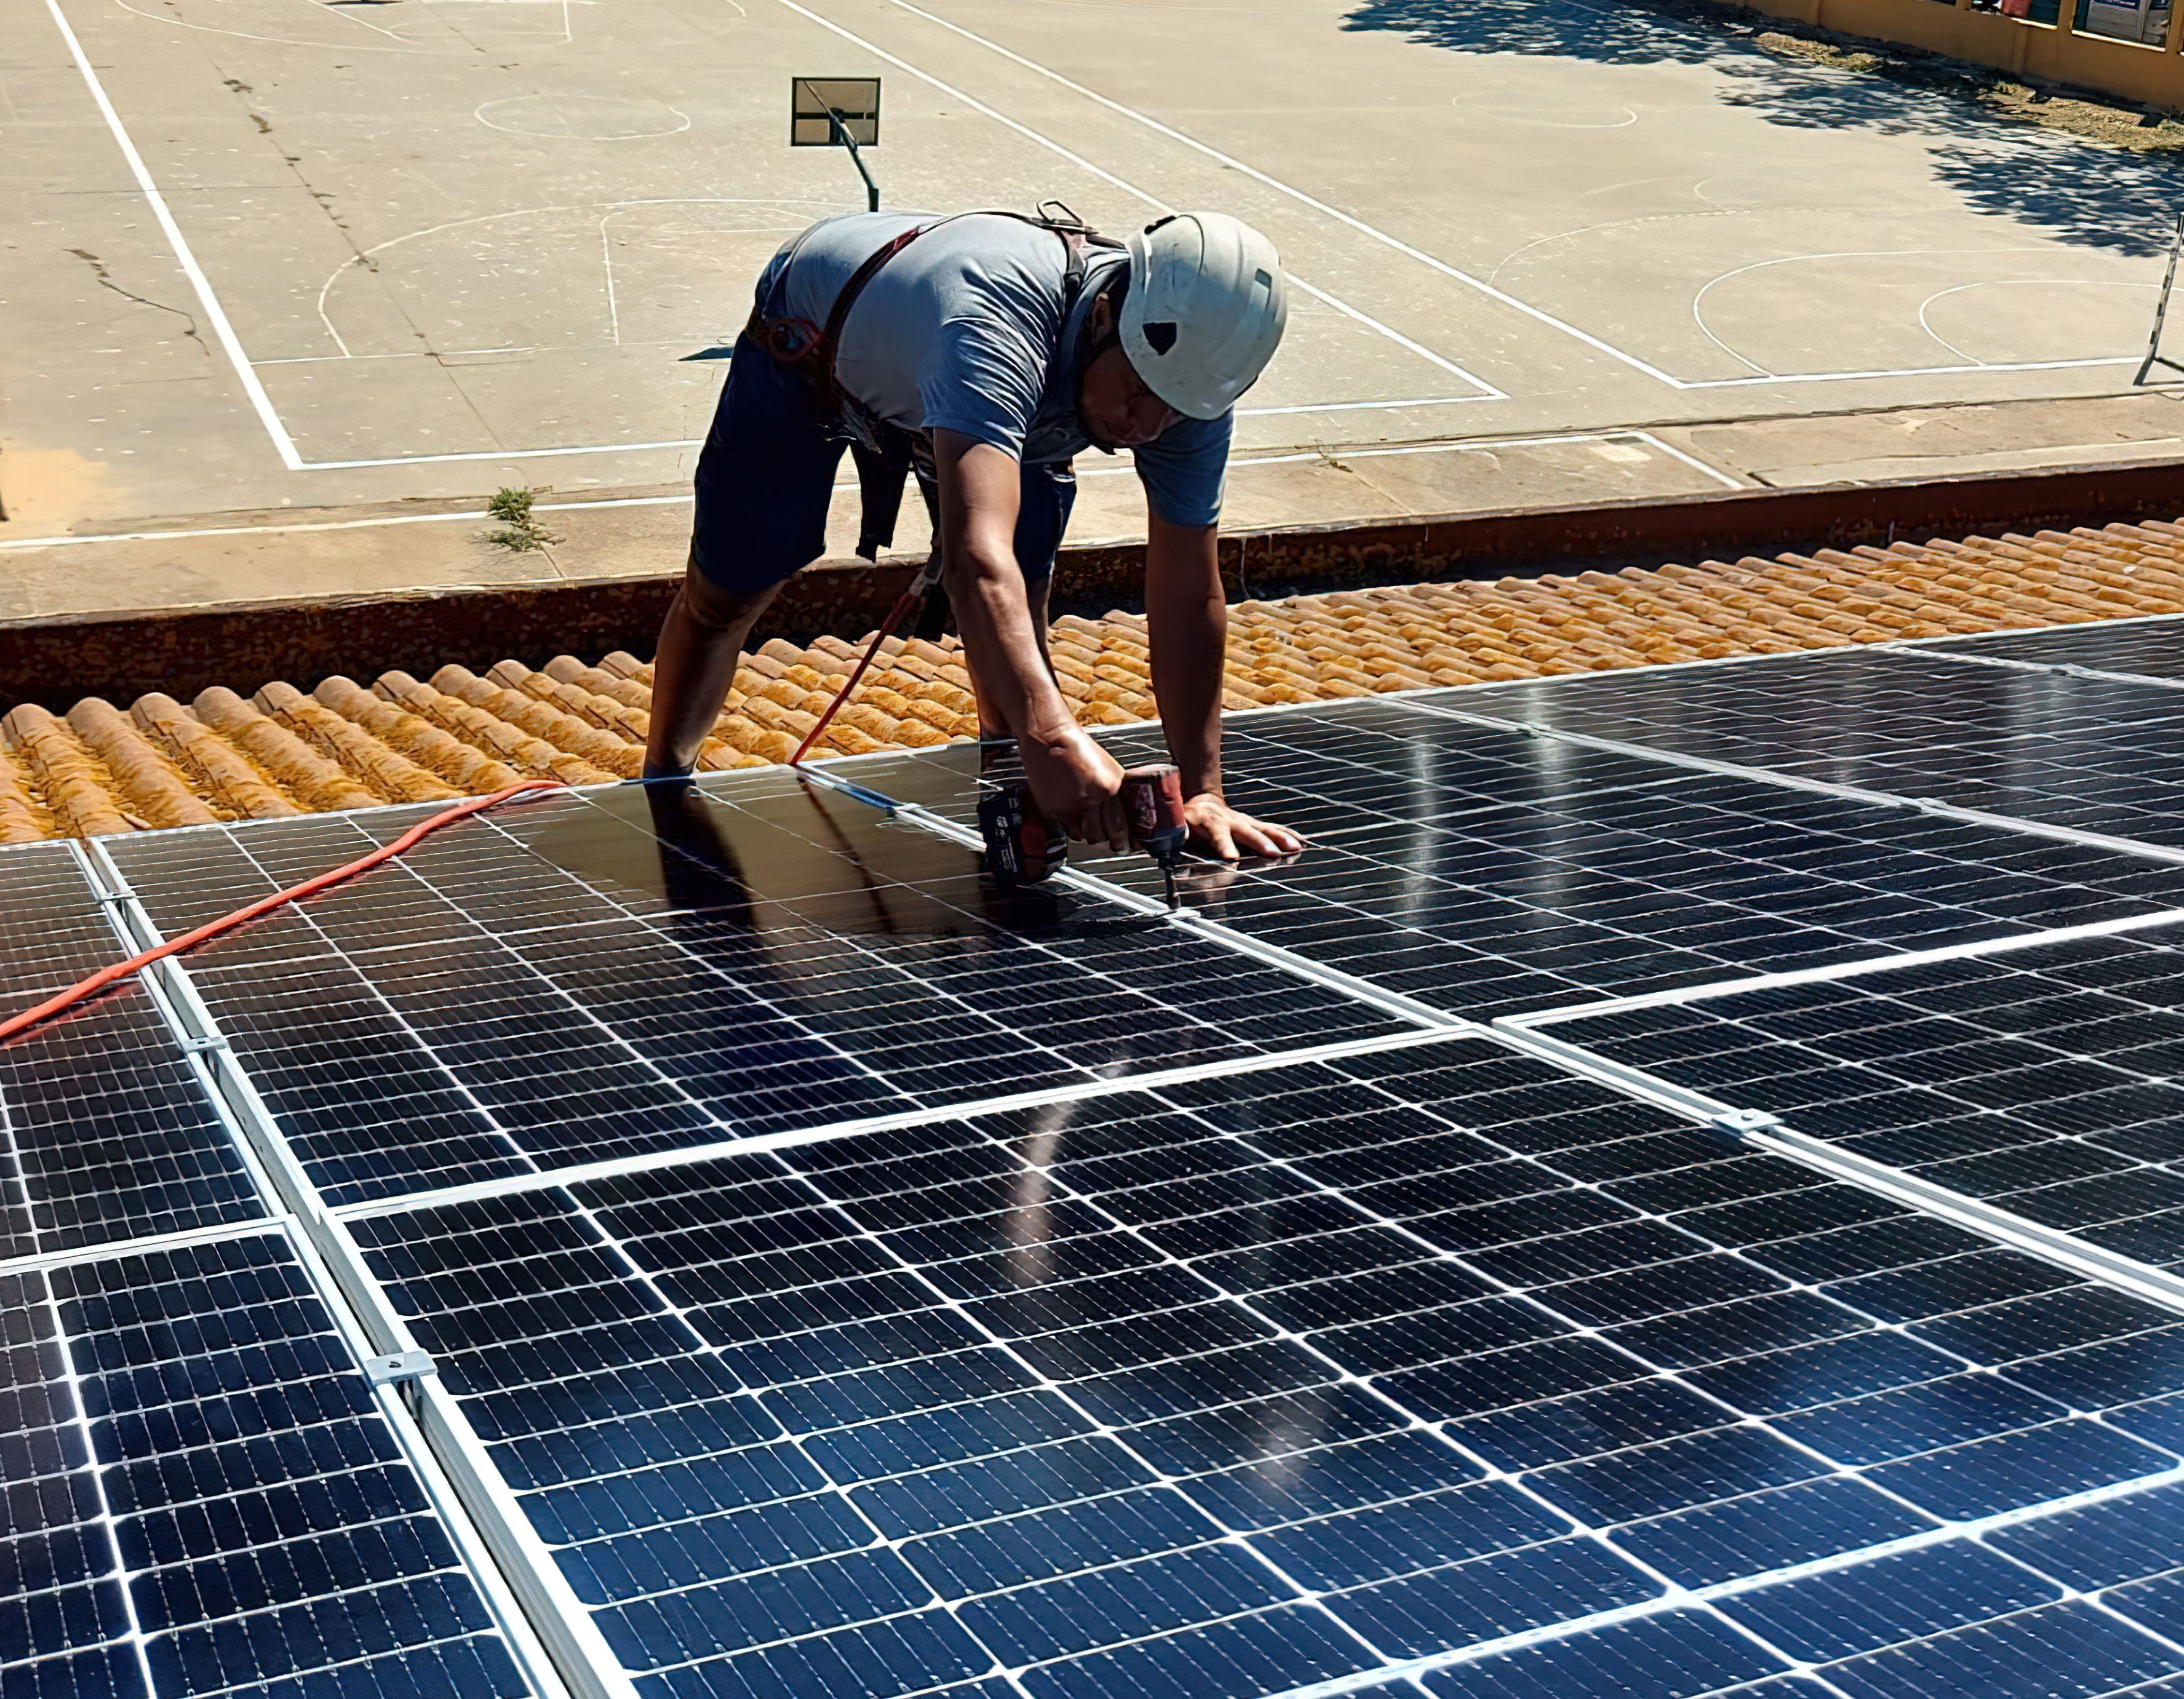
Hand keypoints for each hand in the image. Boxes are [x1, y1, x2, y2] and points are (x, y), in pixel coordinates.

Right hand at [1019, 725, 1129, 850]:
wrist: (1049, 739)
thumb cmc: (1077, 748)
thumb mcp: (1107, 766)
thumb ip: (1115, 788)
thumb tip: (1122, 809)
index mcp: (1112, 786)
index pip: (1124, 822)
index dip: (1128, 838)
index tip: (1129, 845)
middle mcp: (1096, 798)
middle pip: (1107, 833)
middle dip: (1113, 842)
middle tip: (1115, 846)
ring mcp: (1076, 805)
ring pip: (1089, 835)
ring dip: (1093, 836)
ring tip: (1095, 834)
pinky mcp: (1057, 809)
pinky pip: (1070, 830)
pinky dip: (1075, 831)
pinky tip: (1078, 825)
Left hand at [1184, 792, 1304, 860]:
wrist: (1201, 798)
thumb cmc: (1187, 817)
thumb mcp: (1177, 826)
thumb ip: (1176, 839)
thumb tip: (1166, 851)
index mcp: (1210, 823)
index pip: (1217, 836)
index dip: (1224, 846)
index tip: (1232, 858)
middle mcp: (1230, 821)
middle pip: (1247, 832)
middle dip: (1261, 843)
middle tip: (1273, 855)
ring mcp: (1244, 821)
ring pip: (1264, 829)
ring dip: (1280, 838)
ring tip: (1295, 849)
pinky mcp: (1254, 823)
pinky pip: (1273, 828)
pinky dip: (1288, 834)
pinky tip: (1303, 842)